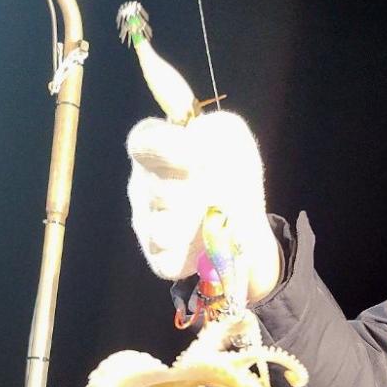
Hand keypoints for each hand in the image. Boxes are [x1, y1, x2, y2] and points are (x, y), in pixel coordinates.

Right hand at [126, 110, 281, 298]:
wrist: (246, 222)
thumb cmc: (230, 170)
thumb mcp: (231, 137)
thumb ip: (215, 129)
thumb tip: (195, 142)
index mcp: (153, 147)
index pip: (143, 141)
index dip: (169, 149)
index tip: (199, 157)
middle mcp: (140, 184)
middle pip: (156, 188)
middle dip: (193, 192)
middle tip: (215, 192)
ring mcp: (144, 222)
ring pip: (163, 226)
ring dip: (198, 223)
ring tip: (213, 218)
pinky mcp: (155, 256)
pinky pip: (169, 257)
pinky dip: (195, 253)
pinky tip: (205, 242)